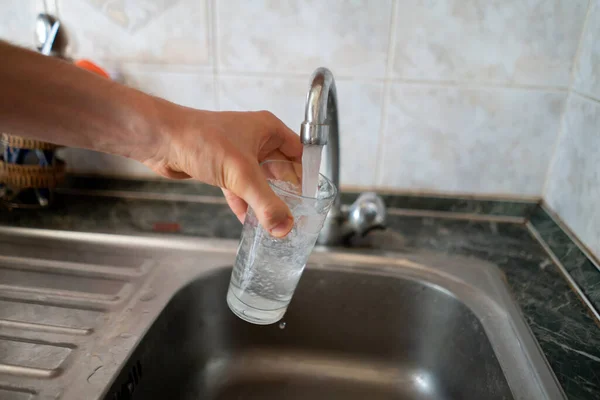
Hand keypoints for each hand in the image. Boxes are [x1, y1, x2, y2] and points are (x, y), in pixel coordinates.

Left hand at [142, 106, 302, 236]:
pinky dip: (244, 202)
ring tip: (275, 221)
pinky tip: (247, 220)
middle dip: (287, 191)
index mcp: (268, 130)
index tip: (312, 197)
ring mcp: (238, 154)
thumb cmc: (200, 140)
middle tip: (295, 213)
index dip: (307, 174)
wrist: (161, 140)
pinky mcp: (221, 167)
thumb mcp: (241, 174)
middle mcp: (255, 139)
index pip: (299, 152)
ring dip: (265, 199)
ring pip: (260, 180)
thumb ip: (266, 203)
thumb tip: (284, 227)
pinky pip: (240, 187)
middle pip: (281, 168)